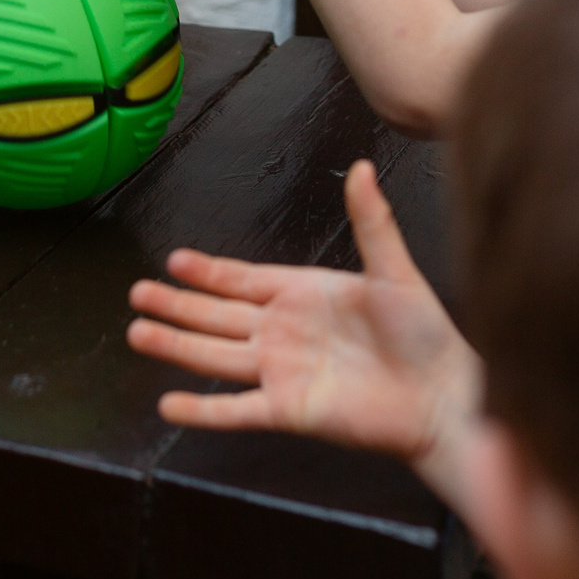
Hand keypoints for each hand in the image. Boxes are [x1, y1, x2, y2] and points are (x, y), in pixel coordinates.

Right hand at [126, 161, 482, 489]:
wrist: (442, 394)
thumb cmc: (425, 334)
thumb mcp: (394, 270)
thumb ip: (371, 221)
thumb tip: (362, 167)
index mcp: (303, 295)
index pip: (242, 280)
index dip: (207, 271)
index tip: (174, 260)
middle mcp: (284, 333)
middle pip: (216, 315)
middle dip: (176, 303)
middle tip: (136, 292)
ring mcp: (282, 372)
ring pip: (215, 356)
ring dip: (175, 345)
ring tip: (137, 332)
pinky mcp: (288, 410)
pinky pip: (235, 410)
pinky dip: (202, 409)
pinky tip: (169, 404)